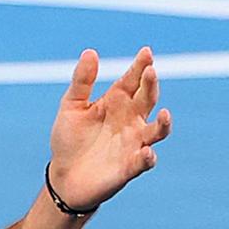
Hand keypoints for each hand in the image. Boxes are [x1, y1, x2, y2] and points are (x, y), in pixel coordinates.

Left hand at [46, 47, 173, 211]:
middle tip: (151, 72)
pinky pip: (144, 162)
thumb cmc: (70, 139)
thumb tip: (90, 52)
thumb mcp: (72, 106)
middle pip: (147, 100)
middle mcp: (130, 121)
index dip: (141, 66)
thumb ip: (82, 81)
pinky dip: (147, 157)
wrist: (63, 177)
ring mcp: (133, 144)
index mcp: (117, 102)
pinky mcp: (129, 167)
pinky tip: (146, 151)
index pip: (133, 80)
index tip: (147, 52)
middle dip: (151, 86)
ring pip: (156, 131)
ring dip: (163, 124)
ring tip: (164, 114)